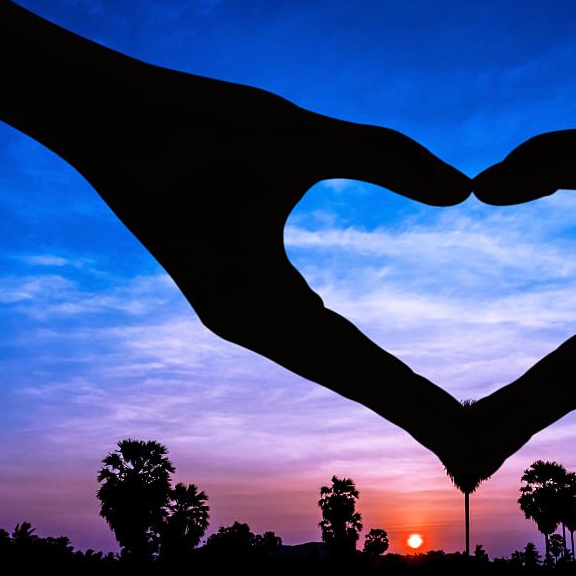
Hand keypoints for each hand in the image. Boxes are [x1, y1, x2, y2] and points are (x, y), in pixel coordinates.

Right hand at [83, 74, 474, 459]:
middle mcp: (249, 323)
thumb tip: (464, 190)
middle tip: (473, 456)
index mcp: (258, 302)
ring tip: (439, 422)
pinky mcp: (239, 293)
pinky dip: (352, 360)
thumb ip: (384, 156)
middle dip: (409, 413)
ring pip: (328, 363)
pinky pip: (308, 338)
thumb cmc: (192, 119)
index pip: (358, 364)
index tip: (466, 440)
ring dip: (384, 391)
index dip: (415, 401)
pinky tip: (378, 372)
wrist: (102, 119)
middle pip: (348, 378)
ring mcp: (241, 312)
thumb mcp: (295, 133)